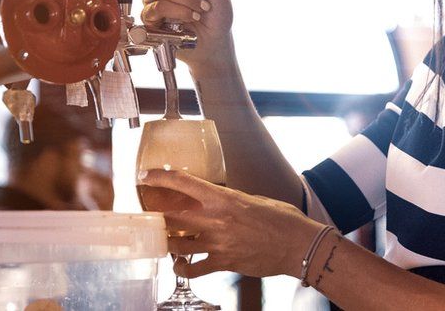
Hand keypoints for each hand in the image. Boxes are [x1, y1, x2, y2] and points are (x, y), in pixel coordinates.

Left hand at [137, 169, 323, 279]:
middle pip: (170, 215)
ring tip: (163, 239)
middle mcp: (216, 219)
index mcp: (224, 198)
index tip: (146, 175)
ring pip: (175, 244)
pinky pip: (193, 268)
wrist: (298, 245)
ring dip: (166, 242)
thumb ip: (232, 201)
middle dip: (155, 213)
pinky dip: (182, 268)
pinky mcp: (223, 262)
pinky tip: (180, 265)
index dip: (160, 177)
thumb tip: (220, 201)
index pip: (183, 183)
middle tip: (148, 213)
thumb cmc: (282, 220)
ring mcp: (217, 242)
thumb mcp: (255, 200)